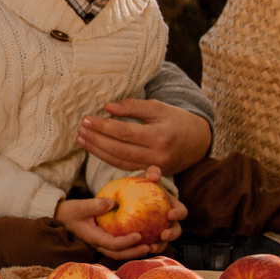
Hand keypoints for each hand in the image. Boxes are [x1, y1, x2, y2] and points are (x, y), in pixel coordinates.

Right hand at [52, 169, 187, 258]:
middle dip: (134, 252)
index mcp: (94, 237)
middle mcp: (99, 244)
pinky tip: (144, 238)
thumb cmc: (70, 212)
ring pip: (120, 253)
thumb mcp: (79, 206)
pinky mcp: (105, 240)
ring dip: (135, 251)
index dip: (126, 242)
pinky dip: (131, 245)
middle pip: (119, 254)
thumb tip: (111, 201)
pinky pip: (120, 246)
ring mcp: (102, 244)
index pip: (112, 244)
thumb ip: (94, 205)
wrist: (61, 218)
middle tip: (150, 246)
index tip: (139, 235)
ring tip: (151, 246)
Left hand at [78, 99, 212, 175]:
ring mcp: (154, 167)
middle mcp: (157, 155)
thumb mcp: (158, 108)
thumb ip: (133, 107)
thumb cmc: (177, 120)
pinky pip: (125, 167)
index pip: (125, 133)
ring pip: (119, 162)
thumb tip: (107, 107)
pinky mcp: (150, 172)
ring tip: (81, 139)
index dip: (104, 127)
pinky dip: (107, 158)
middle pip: (119, 150)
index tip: (87, 120)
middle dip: (96, 140)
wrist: (199, 142)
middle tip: (80, 130)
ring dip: (97, 151)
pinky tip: (95, 149)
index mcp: (160, 136)